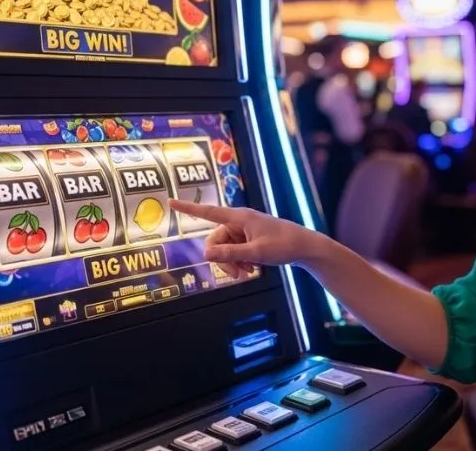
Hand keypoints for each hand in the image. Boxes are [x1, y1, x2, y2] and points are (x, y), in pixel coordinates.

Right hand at [169, 200, 332, 278]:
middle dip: (222, 259)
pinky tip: (250, 269)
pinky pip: (234, 250)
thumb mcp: (256, 252)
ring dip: (232, 262)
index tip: (170, 201)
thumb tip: (206, 254)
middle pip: (216, 240)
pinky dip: (239, 261)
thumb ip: (231, 254)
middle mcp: (239, 221)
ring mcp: (244, 230)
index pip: (208, 212)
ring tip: (247, 272)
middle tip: (236, 275)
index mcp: (240, 217)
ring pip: (224, 248)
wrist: (304, 247)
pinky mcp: (249, 238)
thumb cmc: (284, 245)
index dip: (188, 208)